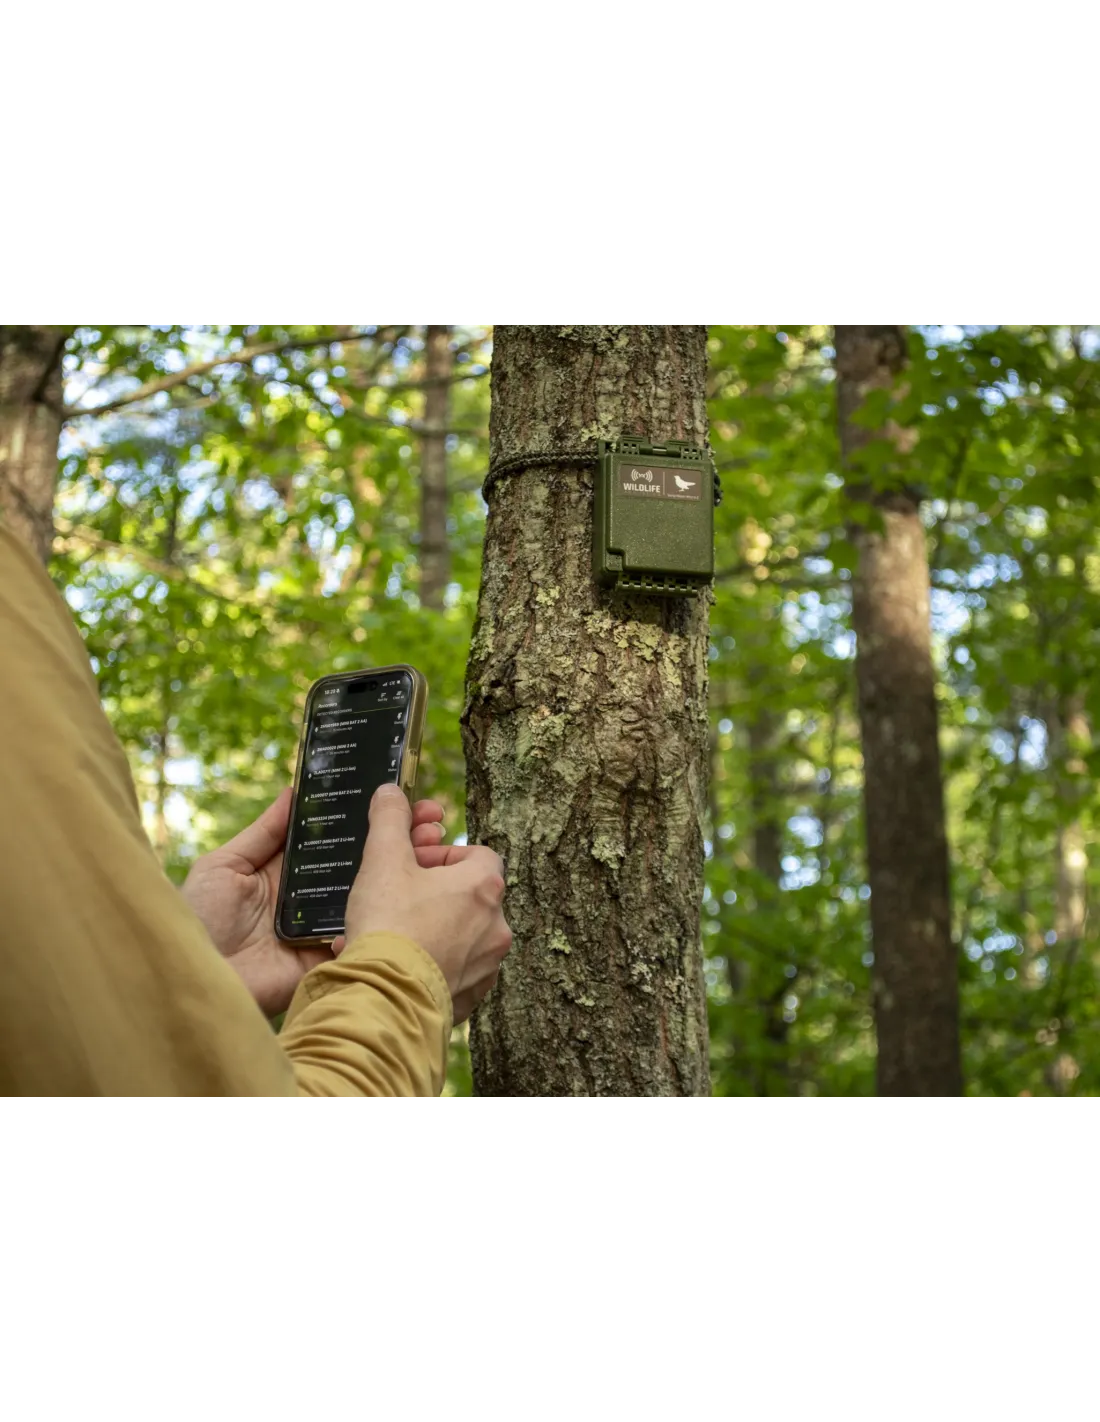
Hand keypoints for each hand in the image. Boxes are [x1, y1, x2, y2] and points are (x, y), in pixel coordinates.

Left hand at [182, 787, 448, 1017]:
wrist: (198, 977)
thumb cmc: (200, 918)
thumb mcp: (224, 865)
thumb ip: (263, 832)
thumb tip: (294, 792)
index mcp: (289, 871)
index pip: (338, 839)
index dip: (367, 819)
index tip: (400, 797)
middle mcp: (314, 897)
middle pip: (365, 864)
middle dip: (401, 841)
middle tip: (433, 820)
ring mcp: (326, 926)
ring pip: (374, 894)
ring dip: (406, 872)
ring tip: (436, 847)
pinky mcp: (333, 953)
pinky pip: (365, 929)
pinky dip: (392, 911)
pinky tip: (418, 888)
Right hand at [345, 783, 513, 1022]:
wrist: (386, 999)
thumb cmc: (390, 924)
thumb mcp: (383, 859)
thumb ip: (390, 819)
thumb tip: (391, 792)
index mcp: (485, 887)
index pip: (477, 855)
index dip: (442, 855)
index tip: (412, 865)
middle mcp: (497, 927)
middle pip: (468, 897)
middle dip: (431, 893)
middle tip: (394, 898)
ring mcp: (487, 966)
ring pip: (458, 936)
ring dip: (428, 930)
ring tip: (387, 934)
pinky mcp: (470, 999)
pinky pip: (451, 972)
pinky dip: (427, 965)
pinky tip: (393, 965)